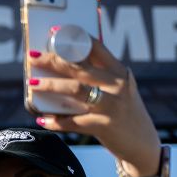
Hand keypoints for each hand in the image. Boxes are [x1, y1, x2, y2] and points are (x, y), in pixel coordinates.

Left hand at [30, 32, 160, 173]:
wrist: (143, 145)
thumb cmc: (124, 114)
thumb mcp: (119, 90)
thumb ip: (99, 77)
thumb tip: (64, 65)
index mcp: (119, 72)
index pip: (96, 47)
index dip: (73, 37)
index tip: (53, 32)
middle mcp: (117, 85)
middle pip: (80, 67)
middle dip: (53, 60)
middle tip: (33, 57)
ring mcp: (112, 105)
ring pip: (75, 90)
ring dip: (51, 85)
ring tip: (33, 83)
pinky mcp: (104, 126)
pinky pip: (73, 121)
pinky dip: (56, 121)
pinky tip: (42, 119)